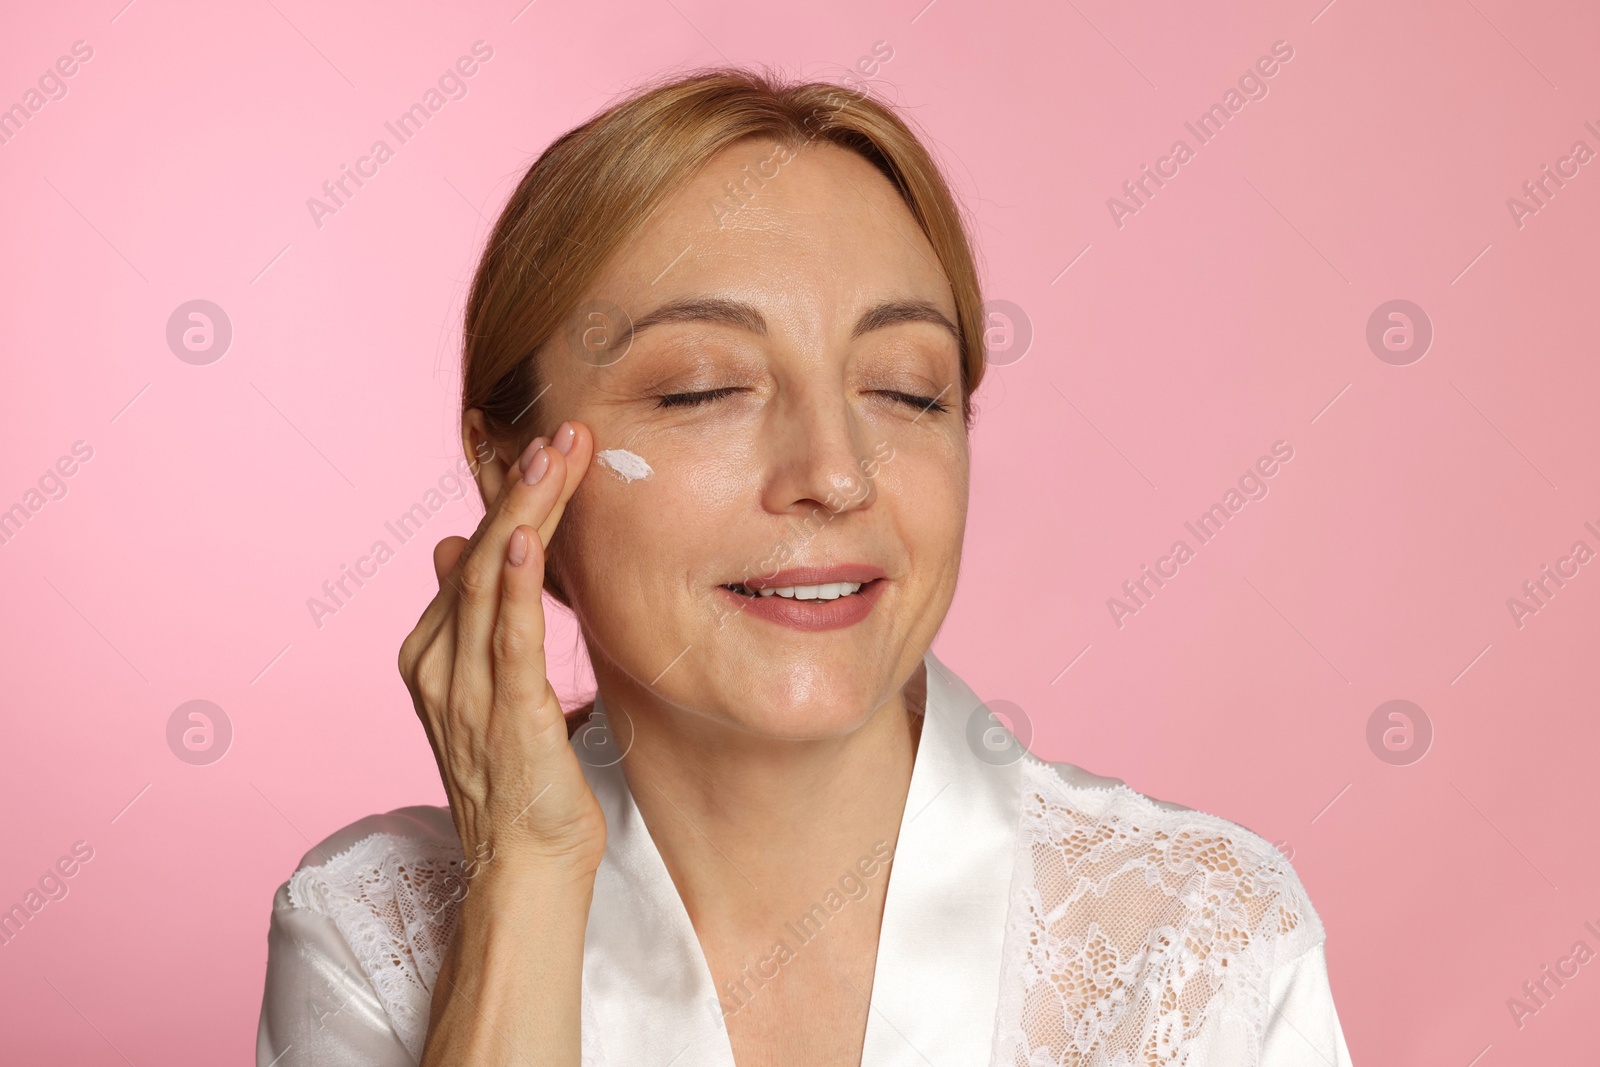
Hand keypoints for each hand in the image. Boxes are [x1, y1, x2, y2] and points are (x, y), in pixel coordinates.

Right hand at [398, 421, 605, 879]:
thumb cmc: (521, 782)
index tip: (552, 450)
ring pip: (491, 580)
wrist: (522, 868)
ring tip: (555, 456)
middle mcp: (438, 664)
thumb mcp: (494, 687)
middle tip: (562, 433)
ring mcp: (464, 691)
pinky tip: (528, 535)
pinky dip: (518, 583)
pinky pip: (508, 637)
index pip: (474, 557)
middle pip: (479, 555)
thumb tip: (461, 550)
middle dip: (522, 488)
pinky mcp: (504, 716)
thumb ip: (483, 622)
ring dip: (524, 512)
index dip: (512, 500)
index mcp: (434, 653)